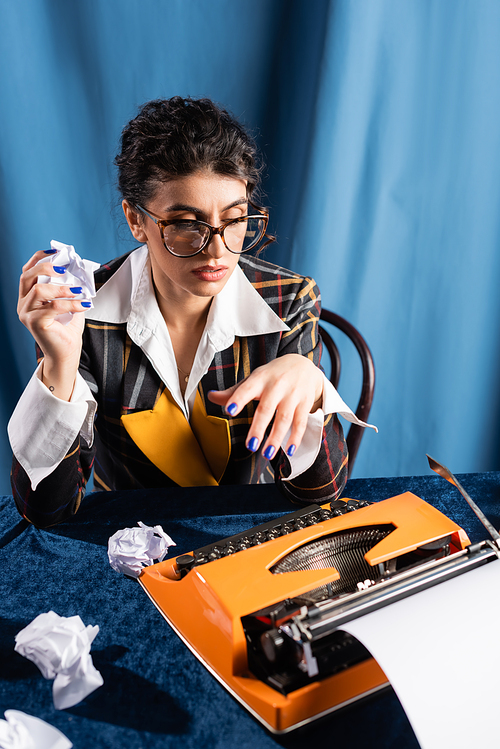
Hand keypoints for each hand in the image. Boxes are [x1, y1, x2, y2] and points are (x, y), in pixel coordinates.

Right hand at [18, 250, 88, 398]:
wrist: (66, 354)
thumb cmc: (67, 330)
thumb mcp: (69, 303)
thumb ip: (69, 288)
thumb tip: (80, 272)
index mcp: (28, 297)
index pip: (27, 271)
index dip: (39, 258)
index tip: (56, 252)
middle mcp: (23, 304)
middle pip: (27, 276)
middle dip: (47, 268)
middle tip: (65, 270)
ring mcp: (26, 314)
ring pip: (39, 290)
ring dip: (61, 288)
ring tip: (78, 291)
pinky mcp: (35, 323)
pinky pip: (53, 307)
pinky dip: (71, 303)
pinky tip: (83, 304)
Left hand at [207, 354, 323, 458]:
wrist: (302, 365)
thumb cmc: (272, 375)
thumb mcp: (253, 379)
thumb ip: (233, 391)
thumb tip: (210, 396)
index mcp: (260, 379)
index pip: (246, 388)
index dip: (238, 399)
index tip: (229, 411)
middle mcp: (277, 386)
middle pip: (267, 408)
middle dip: (258, 427)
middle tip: (250, 446)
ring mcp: (293, 395)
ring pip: (285, 418)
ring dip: (276, 437)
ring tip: (266, 454)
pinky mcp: (305, 403)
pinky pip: (301, 422)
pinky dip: (296, 437)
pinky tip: (289, 451)